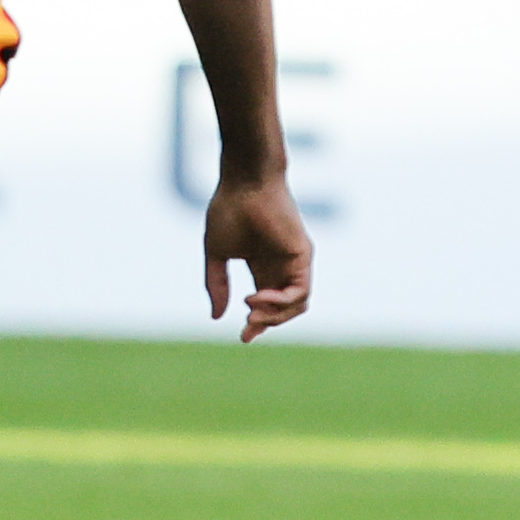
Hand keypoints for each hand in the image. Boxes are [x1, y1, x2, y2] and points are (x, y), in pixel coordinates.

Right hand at [203, 175, 312, 342]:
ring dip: (275, 316)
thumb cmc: (229, 210)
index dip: (257, 323)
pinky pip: (300, 292)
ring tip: (252, 312)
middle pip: (283, 309)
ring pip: (296, 305)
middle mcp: (281, 267)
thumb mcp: (216, 253)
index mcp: (262, 266)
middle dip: (266, 324)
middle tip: (247, 329)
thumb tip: (216, 316)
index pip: (266, 303)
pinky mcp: (303, 256)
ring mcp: (295, 262)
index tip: (242, 336)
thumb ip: (217, 283)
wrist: (246, 182)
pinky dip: (281, 302)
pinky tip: (257, 297)